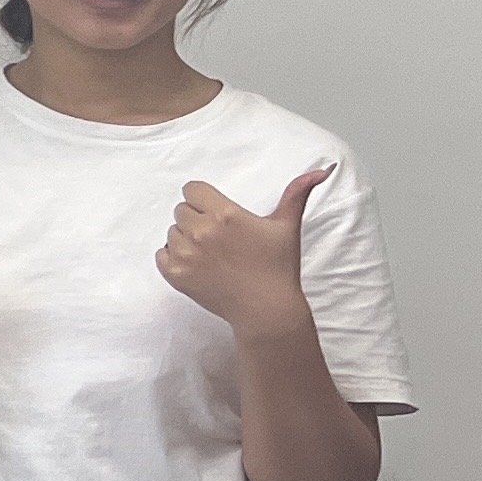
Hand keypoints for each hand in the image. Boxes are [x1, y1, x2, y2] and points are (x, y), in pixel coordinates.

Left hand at [157, 165, 329, 331]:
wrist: (266, 309)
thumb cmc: (278, 267)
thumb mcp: (287, 226)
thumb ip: (297, 193)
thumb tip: (320, 171)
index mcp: (225, 215)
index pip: (192, 190)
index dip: (203, 199)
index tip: (216, 212)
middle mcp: (202, 232)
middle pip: (181, 210)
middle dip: (196, 218)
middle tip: (219, 236)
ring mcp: (186, 254)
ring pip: (171, 232)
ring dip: (185, 238)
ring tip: (212, 252)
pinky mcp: (176, 275)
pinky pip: (161, 254)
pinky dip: (174, 257)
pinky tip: (198, 264)